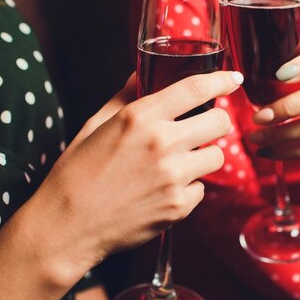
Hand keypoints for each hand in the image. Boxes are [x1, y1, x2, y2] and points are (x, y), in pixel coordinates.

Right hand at [39, 70, 242, 277]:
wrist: (67, 226)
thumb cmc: (76, 173)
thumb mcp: (95, 125)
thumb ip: (125, 97)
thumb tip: (141, 73)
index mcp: (140, 117)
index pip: (195, 89)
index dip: (221, 80)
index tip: (232, 79)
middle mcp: (162, 143)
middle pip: (220, 123)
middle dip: (215, 123)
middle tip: (201, 130)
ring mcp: (173, 177)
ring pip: (216, 157)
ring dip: (202, 157)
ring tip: (178, 164)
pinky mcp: (179, 206)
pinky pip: (201, 189)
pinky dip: (189, 188)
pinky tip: (164, 191)